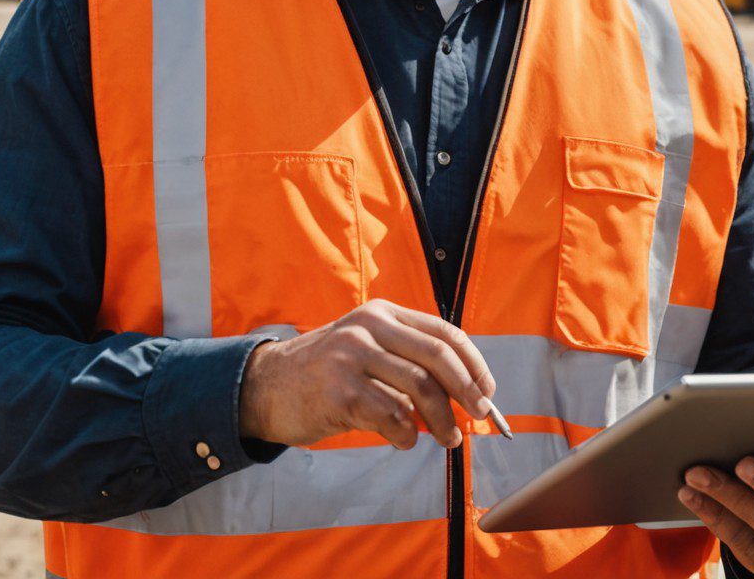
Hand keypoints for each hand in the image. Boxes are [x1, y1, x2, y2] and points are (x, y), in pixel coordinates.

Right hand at [237, 299, 496, 450]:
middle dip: (466, 390)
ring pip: (418, 389)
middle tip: (478, 416)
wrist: (266, 386)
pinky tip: (404, 440)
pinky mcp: (339, 391)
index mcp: (381, 313)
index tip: (487, 391)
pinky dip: (408, 434)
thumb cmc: (326, 373)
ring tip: (447, 438)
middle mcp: (367, 327)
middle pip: (437, 357)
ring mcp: (351, 357)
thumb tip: (462, 397)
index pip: (443, 331)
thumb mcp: (365, 349)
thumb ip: (407, 363)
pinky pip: (391, 416)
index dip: (473, 363)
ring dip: (442, 421)